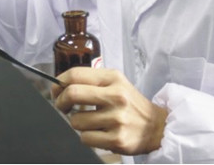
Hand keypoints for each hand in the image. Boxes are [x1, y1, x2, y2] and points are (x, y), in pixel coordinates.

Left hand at [51, 67, 166, 154]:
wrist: (157, 126)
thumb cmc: (130, 103)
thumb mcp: (116, 83)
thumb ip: (91, 81)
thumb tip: (60, 86)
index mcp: (113, 78)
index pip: (76, 74)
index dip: (59, 82)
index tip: (56, 90)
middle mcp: (116, 96)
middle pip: (72, 94)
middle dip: (60, 102)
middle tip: (62, 106)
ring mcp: (117, 118)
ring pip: (76, 120)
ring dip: (76, 122)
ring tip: (90, 121)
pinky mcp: (117, 139)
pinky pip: (85, 138)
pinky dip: (87, 137)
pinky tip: (98, 133)